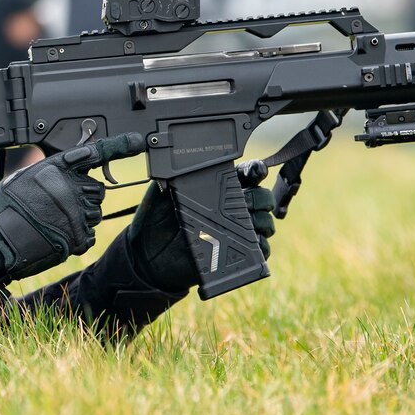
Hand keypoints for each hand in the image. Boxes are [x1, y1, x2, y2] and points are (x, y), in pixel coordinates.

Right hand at [0, 133, 144, 282]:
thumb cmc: (5, 207)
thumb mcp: (26, 176)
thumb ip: (54, 170)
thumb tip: (78, 160)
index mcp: (57, 169)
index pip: (93, 154)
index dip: (117, 147)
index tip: (137, 142)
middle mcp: (70, 188)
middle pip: (97, 190)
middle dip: (85, 197)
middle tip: (59, 205)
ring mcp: (75, 214)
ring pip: (95, 213)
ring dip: (81, 217)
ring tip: (53, 221)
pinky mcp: (76, 237)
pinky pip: (89, 234)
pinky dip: (77, 236)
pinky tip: (56, 234)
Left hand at [127, 165, 275, 292]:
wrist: (149, 255)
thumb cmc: (155, 218)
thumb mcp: (162, 190)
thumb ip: (175, 173)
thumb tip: (183, 160)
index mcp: (218, 187)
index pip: (246, 174)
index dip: (255, 170)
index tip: (256, 172)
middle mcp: (231, 207)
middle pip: (261, 197)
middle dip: (261, 197)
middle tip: (249, 201)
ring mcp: (237, 230)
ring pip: (265, 221)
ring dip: (263, 220)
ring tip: (250, 223)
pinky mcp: (237, 253)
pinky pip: (261, 249)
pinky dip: (261, 246)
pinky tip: (252, 242)